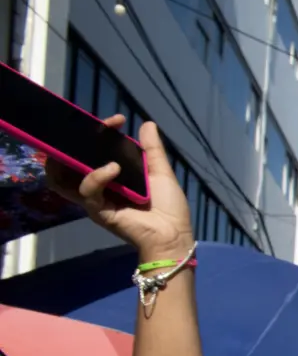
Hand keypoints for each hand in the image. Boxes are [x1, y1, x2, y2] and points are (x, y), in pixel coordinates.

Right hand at [54, 118, 194, 262]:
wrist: (173, 235)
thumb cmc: (169, 208)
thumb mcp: (160, 173)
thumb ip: (152, 150)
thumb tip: (147, 123)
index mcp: (113, 176)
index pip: (95, 150)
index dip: (101, 132)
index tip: (118, 120)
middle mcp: (100, 185)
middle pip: (72, 161)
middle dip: (79, 140)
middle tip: (102, 128)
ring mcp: (96, 198)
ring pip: (65, 177)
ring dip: (72, 159)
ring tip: (89, 148)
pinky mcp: (97, 210)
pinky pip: (88, 190)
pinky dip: (97, 176)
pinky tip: (113, 169)